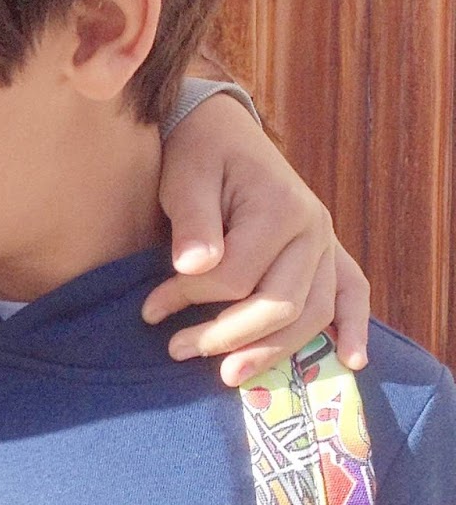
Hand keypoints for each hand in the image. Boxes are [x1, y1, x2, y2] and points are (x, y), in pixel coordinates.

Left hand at [143, 93, 369, 385]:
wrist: (220, 130)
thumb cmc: (197, 155)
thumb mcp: (185, 178)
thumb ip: (192, 222)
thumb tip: (195, 266)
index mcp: (280, 208)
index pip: (236, 278)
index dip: (188, 298)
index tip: (151, 308)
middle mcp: (313, 229)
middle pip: (280, 304)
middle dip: (225, 335)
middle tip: (176, 350)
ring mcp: (324, 242)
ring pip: (312, 313)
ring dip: (273, 350)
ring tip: (229, 375)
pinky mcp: (325, 252)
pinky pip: (351, 293)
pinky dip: (353, 328)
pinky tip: (351, 360)